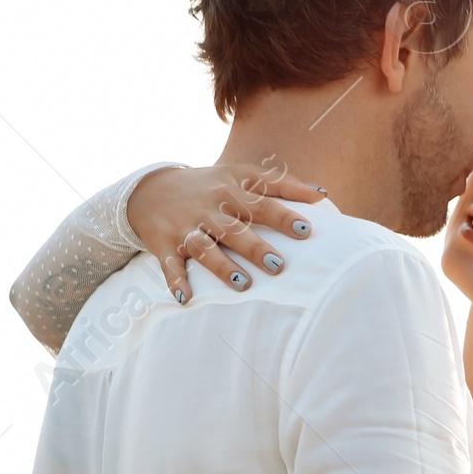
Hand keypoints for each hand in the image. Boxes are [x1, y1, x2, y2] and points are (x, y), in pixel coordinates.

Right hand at [127, 163, 326, 303]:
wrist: (150, 188)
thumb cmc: (210, 187)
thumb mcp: (239, 175)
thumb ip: (280, 184)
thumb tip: (322, 194)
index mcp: (231, 189)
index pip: (261, 200)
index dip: (283, 213)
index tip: (307, 227)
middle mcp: (209, 207)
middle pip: (236, 227)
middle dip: (257, 246)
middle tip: (279, 266)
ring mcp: (187, 226)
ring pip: (206, 247)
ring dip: (223, 267)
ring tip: (244, 284)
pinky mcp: (166, 244)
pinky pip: (170, 265)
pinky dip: (176, 281)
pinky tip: (185, 298)